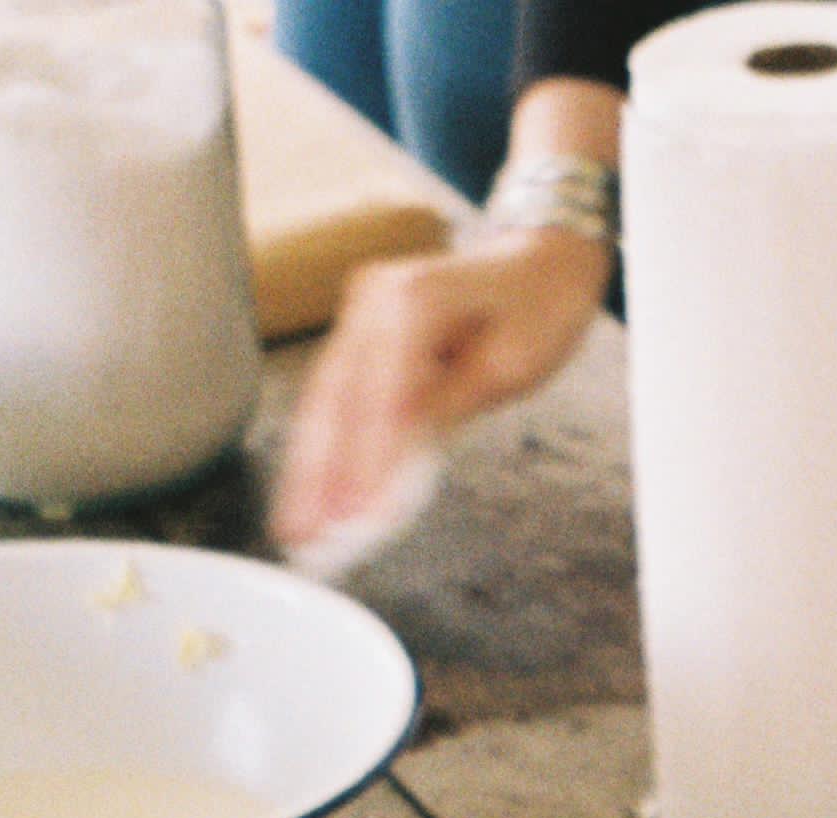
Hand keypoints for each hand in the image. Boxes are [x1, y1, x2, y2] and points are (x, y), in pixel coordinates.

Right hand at [271, 230, 609, 551]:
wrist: (540, 264)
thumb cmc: (537, 310)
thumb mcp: (509, 365)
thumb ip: (448, 409)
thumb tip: (396, 463)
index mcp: (414, 296)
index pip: (381, 392)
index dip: (366, 459)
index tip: (357, 513)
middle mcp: (375, 296)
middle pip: (335, 396)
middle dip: (317, 473)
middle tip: (303, 534)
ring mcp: (361, 312)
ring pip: (323, 399)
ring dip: (308, 467)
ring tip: (295, 525)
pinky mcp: (360, 333)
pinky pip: (336, 395)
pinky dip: (325, 446)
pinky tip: (310, 490)